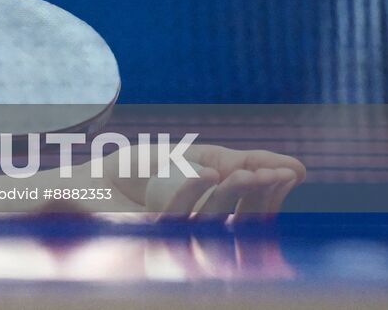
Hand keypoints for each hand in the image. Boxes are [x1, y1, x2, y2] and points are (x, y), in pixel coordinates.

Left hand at [113, 143, 304, 222]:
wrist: (92, 181)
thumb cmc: (141, 170)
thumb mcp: (193, 158)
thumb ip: (232, 162)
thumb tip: (285, 169)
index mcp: (212, 207)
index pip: (252, 202)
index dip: (272, 187)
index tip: (296, 171)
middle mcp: (199, 223)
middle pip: (240, 214)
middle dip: (261, 192)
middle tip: (281, 174)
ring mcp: (176, 229)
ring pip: (214, 214)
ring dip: (234, 192)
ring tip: (250, 171)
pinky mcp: (149, 228)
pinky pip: (175, 209)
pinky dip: (192, 188)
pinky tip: (207, 172)